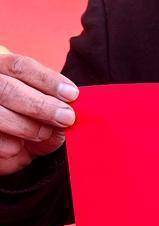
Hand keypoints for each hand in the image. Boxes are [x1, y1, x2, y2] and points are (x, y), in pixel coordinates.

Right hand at [0, 49, 78, 175]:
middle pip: (7, 88)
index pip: (19, 66)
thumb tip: (66, 117)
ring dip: (27, 127)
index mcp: (1, 69)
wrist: (0, 141)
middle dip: (40, 105)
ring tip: (44, 134)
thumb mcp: (39, 109)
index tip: (71, 94)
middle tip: (66, 118)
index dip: (47, 80)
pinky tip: (20, 146)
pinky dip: (11, 146)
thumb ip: (52, 107)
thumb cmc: (22, 119)